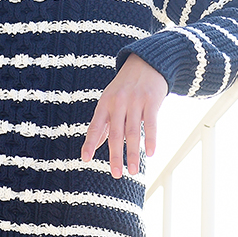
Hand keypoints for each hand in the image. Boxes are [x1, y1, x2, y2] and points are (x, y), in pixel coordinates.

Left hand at [81, 53, 167, 177]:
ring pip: (133, 132)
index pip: (95, 125)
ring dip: (133, 153)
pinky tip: (150, 153)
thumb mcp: (111, 98)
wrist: (146, 62)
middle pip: (115, 133)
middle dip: (115, 156)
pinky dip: (150, 139)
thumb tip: (95, 144)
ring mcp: (135, 100)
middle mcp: (118, 102)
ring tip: (133, 171)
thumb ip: (104, 121)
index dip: (90, 143)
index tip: (85, 159)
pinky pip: (151, 123)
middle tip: (116, 174)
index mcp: (105, 102)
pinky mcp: (151, 100)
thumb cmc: (126, 85)